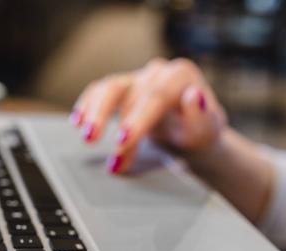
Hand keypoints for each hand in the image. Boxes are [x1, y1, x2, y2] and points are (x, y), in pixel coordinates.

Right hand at [71, 57, 226, 173]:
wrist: (192, 136)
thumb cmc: (199, 133)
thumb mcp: (208, 131)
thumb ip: (203, 116)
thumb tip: (194, 96)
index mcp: (181, 76)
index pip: (155, 96)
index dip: (136, 119)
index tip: (122, 141)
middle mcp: (157, 72)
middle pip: (128, 92)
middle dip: (109, 119)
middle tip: (93, 141)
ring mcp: (137, 79)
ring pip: (109, 89)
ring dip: (94, 112)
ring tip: (86, 136)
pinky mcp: (123, 89)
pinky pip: (99, 92)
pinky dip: (87, 106)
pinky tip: (77, 122)